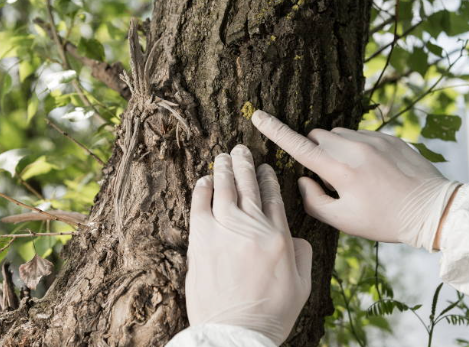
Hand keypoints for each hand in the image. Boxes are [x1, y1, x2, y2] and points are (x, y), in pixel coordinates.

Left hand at [186, 145, 311, 344]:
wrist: (235, 332)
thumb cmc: (271, 312)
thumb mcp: (302, 286)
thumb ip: (302, 254)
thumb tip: (293, 235)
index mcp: (278, 237)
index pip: (273, 197)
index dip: (268, 178)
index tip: (265, 167)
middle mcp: (251, 227)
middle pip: (247, 186)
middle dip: (245, 164)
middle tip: (241, 149)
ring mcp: (223, 231)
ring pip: (223, 189)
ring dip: (224, 169)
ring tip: (224, 155)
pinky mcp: (200, 240)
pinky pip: (200, 205)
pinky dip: (202, 189)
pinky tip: (205, 179)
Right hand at [251, 110, 459, 250]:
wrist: (432, 210)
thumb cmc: (384, 220)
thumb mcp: (343, 221)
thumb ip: (313, 201)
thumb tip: (303, 180)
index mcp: (341, 170)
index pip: (299, 146)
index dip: (275, 130)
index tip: (258, 115)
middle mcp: (355, 149)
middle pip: (317, 136)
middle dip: (314, 150)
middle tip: (328, 177)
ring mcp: (374, 139)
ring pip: (337, 134)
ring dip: (334, 148)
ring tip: (353, 174)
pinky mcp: (388, 137)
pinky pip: (359, 135)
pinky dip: (355, 148)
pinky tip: (371, 169)